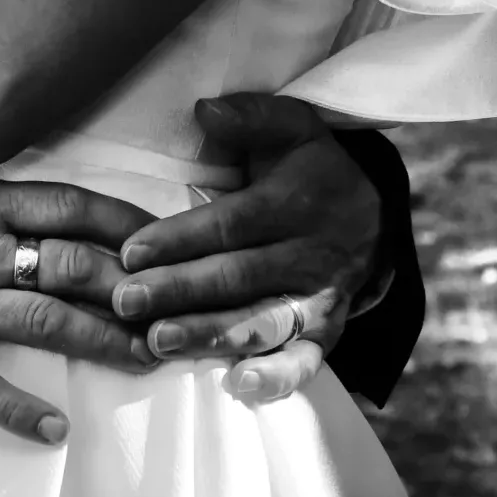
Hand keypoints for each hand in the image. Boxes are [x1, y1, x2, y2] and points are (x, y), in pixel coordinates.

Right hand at [0, 112, 156, 444]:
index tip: (166, 237)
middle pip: (76, 270)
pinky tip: (56, 431)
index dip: (127, 223)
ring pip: (44, 325)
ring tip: (148, 358)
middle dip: (134, 289)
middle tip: (179, 307)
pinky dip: (16, 408)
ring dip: (102, 342)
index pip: (72, 209)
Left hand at [108, 94, 386, 406]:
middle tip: (125, 302)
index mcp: (296, 202)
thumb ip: (251, 117)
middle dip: (179, 291)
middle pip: (238, 277)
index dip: (180, 239)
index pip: (231, 224)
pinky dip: (277, 378)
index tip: (129, 252)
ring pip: (263, 322)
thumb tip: (205, 110)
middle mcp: (311, 255)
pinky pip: (307, 362)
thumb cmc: (309, 168)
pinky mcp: (328, 333)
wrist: (371, 215)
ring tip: (159, 343)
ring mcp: (322, 299)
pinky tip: (237, 386)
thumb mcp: (292, 128)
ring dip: (211, 336)